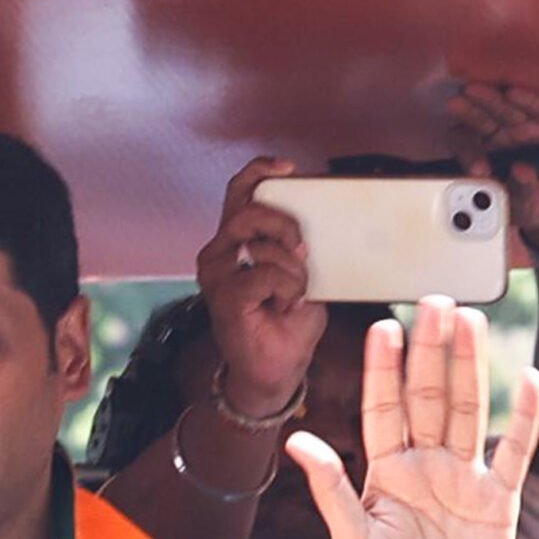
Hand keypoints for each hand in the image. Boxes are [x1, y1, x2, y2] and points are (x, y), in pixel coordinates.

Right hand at [196, 157, 326, 418]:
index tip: (288, 168)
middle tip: (303, 251)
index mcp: (236, 241)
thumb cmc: (286, 320)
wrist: (274, 369)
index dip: (260, 172)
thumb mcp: (301, 269)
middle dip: (285, 224)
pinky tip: (285, 305)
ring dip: (290, 265)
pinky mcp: (223, 297)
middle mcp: (218, 254)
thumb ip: (298, 242)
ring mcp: (216, 276)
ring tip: (294, 289)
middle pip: (249, 211)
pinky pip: (264, 274)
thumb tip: (321, 216)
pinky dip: (286, 288)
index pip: (239, 191)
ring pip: (258, 243)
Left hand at [287, 297, 538, 538]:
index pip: (383, 411)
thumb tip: (297, 441)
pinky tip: (529, 382)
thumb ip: (329, 489)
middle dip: (431, 353)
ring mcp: (464, 478)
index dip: (384, 371)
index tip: (384, 328)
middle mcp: (425, 466)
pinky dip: (523, 420)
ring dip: (470, 368)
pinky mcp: (499, 499)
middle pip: (430, 399)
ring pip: (469, 412)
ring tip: (470, 323)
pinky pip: (516, 452)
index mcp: (385, 473)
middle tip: (434, 304)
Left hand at [452, 82, 538, 256]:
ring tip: (474, 92)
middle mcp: (504, 136)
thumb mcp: (525, 205)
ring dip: (490, 100)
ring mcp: (527, 125)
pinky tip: (513, 92)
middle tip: (456, 104)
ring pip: (505, 109)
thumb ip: (520, 192)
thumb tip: (520, 172)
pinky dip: (527, 99)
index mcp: (487, 156)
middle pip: (480, 122)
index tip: (478, 170)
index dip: (468, 154)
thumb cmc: (538, 200)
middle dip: (469, 113)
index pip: (468, 148)